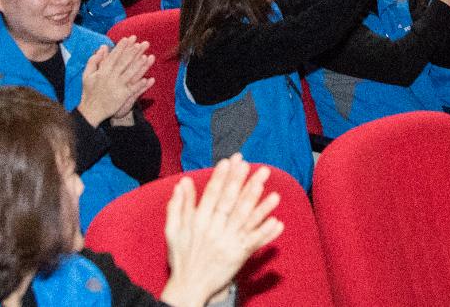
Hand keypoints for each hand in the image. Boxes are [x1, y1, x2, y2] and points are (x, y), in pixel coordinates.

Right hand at [77, 36, 153, 125]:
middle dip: (134, 52)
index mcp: (102, 71)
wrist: (90, 111)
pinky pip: (133, 89)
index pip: (114, 56)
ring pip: (130, 74)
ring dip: (139, 65)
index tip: (129, 39)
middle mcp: (110, 77)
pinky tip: (148, 79)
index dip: (122, 47)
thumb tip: (103, 47)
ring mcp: (117, 87)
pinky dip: (140, 84)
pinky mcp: (122, 97)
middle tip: (142, 44)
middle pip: (124, 63)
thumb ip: (94, 60)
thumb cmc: (89, 91)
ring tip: (148, 57)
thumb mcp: (87, 74)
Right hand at [160, 155, 283, 306]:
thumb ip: (178, 205)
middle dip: (243, 183)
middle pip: (231, 202)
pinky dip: (265, 232)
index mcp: (198, 222)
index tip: (230, 161)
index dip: (221, 177)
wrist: (188, 288)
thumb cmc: (180, 257)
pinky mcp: (238, 257)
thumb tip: (183, 182)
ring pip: (245, 220)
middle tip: (254, 166)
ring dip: (260, 204)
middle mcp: (213, 230)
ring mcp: (227, 243)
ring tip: (273, 190)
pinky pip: (254, 242)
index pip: (211, 194)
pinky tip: (277, 221)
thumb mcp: (172, 230)